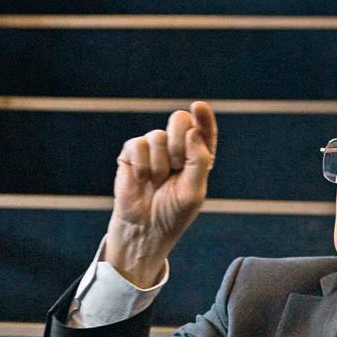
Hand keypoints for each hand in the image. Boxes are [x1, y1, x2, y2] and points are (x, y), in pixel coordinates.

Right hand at [105, 101, 216, 286]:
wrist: (144, 229)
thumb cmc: (172, 214)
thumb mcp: (193, 191)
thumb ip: (198, 161)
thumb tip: (192, 130)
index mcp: (197, 158)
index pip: (204, 131)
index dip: (203, 117)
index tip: (198, 107)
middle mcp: (177, 150)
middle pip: (180, 121)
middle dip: (178, 141)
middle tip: (175, 165)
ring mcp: (154, 150)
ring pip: (158, 135)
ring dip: (159, 163)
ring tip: (156, 182)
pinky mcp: (132, 153)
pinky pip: (137, 144)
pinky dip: (141, 164)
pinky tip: (141, 180)